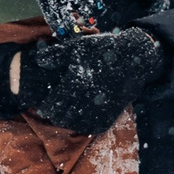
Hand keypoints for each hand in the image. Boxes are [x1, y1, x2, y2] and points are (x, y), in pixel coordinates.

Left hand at [19, 28, 163, 134]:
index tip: (44, 109)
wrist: (133, 57)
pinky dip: (86, 126)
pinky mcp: (111, 112)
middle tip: (55, 114)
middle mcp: (86, 99)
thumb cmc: (102, 50)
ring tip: (67, 117)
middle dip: (57, 117)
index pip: (54, 105)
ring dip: (70, 122)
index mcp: (75, 83)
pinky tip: (83, 119)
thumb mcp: (77, 47)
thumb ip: (56, 55)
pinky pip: (94, 127)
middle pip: (63, 118)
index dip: (47, 109)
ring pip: (78, 125)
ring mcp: (99, 108)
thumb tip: (39, 61)